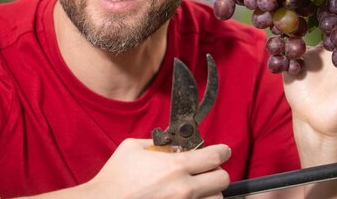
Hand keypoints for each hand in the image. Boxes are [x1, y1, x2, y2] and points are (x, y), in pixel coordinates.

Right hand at [83, 138, 230, 198]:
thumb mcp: (132, 148)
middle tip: (206, 171)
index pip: (215, 156)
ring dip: (209, 193)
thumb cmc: (114, 179)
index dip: (221, 151)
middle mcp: (184, 189)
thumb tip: (173, 144)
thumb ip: (158, 143)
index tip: (221, 151)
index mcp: (175, 166)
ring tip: (195, 189)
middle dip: (216, 172)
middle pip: (222, 180)